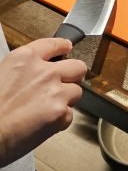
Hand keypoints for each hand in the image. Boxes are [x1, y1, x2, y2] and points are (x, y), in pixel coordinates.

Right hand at [0, 38, 86, 166]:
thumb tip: (33, 75)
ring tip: (45, 111)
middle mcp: (44, 72)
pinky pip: (69, 116)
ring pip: (76, 92)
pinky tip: (42, 126)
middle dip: (72, 77)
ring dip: (65, 102)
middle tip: (62, 86)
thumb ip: (23, 72)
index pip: (54, 44)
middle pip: (77, 66)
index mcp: (24, 59)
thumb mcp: (1, 77)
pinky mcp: (59, 113)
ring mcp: (55, 91)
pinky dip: (59, 122)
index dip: (62, 48)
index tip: (66, 49)